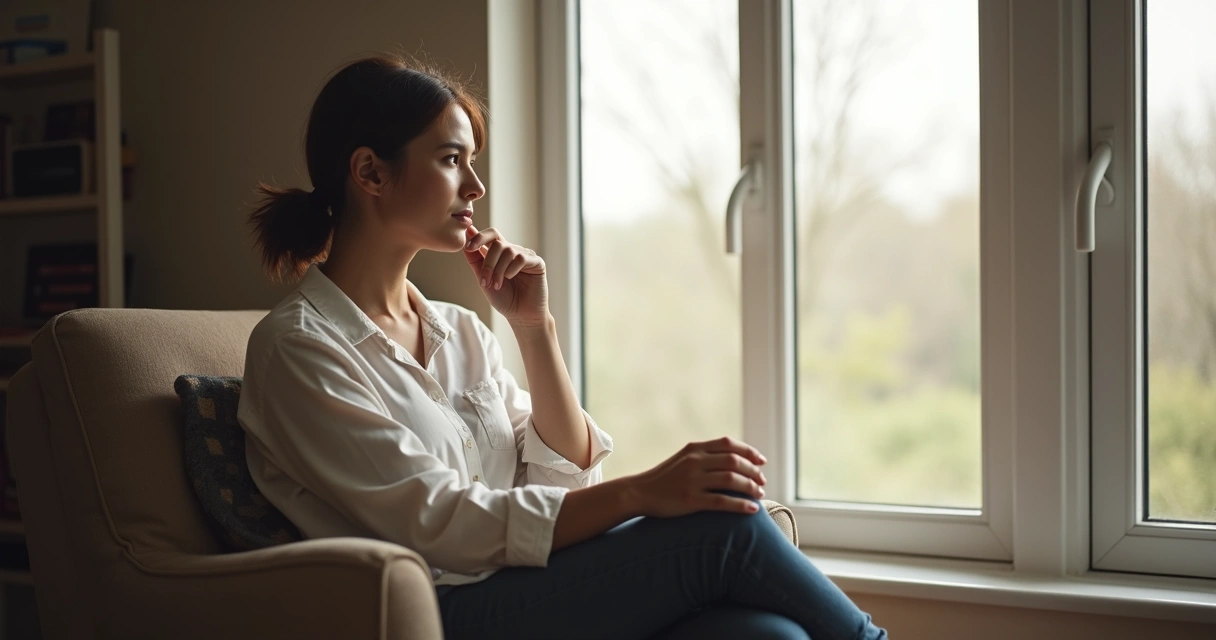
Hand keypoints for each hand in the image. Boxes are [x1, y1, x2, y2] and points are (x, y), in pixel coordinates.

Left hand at [462, 225, 548, 325]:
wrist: (520, 316)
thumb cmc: (503, 299)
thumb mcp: (483, 278)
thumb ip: (475, 257)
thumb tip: (468, 232)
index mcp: (501, 254)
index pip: (491, 235)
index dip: (478, 236)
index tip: (468, 247)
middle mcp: (514, 251)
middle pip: (497, 242)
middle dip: (488, 261)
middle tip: (484, 280)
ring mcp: (526, 256)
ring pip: (508, 250)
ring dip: (498, 269)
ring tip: (497, 285)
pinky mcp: (537, 263)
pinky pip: (521, 258)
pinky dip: (511, 269)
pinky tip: (511, 279)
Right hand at [623, 437, 768, 517]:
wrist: (638, 493)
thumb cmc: (664, 478)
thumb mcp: (683, 459)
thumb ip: (704, 456)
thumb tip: (734, 459)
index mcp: (694, 449)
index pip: (728, 444)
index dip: (749, 451)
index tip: (761, 461)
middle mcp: (694, 462)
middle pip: (734, 461)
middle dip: (753, 471)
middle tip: (763, 482)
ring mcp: (692, 480)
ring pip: (731, 480)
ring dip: (750, 487)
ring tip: (761, 494)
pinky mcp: (689, 500)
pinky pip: (722, 501)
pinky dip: (741, 505)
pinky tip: (752, 509)